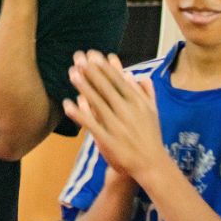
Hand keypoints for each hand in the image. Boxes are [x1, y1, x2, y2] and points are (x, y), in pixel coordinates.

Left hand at [63, 50, 163, 179]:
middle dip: (92, 72)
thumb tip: (134, 75)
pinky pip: (92, 125)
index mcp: (138, 103)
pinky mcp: (109, 140)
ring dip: (85, 87)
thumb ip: (145, 92)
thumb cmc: (150, 135)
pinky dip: (80, 114)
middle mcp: (128, 112)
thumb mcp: (152, 111)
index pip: (119, 81)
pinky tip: (68, 104)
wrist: (152, 165)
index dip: (105, 67)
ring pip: (98, 103)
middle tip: (79, 57)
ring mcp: (117, 126)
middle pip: (107, 88)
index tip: (93, 54)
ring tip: (72, 73)